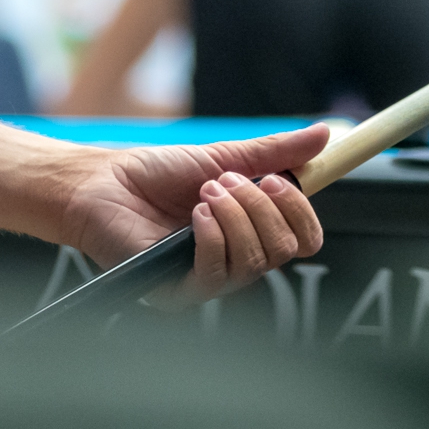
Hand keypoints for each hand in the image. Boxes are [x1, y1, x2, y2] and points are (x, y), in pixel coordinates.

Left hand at [58, 123, 330, 307]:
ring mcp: (209, 280)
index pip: (303, 239)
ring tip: (205, 191)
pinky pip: (218, 274)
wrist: (103, 184)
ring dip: (236, 215)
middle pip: (286, 251)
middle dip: (264, 205)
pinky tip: (196, 214)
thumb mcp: (224, 156)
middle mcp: (236, 260)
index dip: (301, 211)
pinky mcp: (179, 294)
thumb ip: (275, 152)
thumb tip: (324, 134)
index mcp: (251, 231)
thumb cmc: (155, 174)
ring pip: (255, 261)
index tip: (280, 178)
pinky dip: (214, 235)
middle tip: (228, 180)